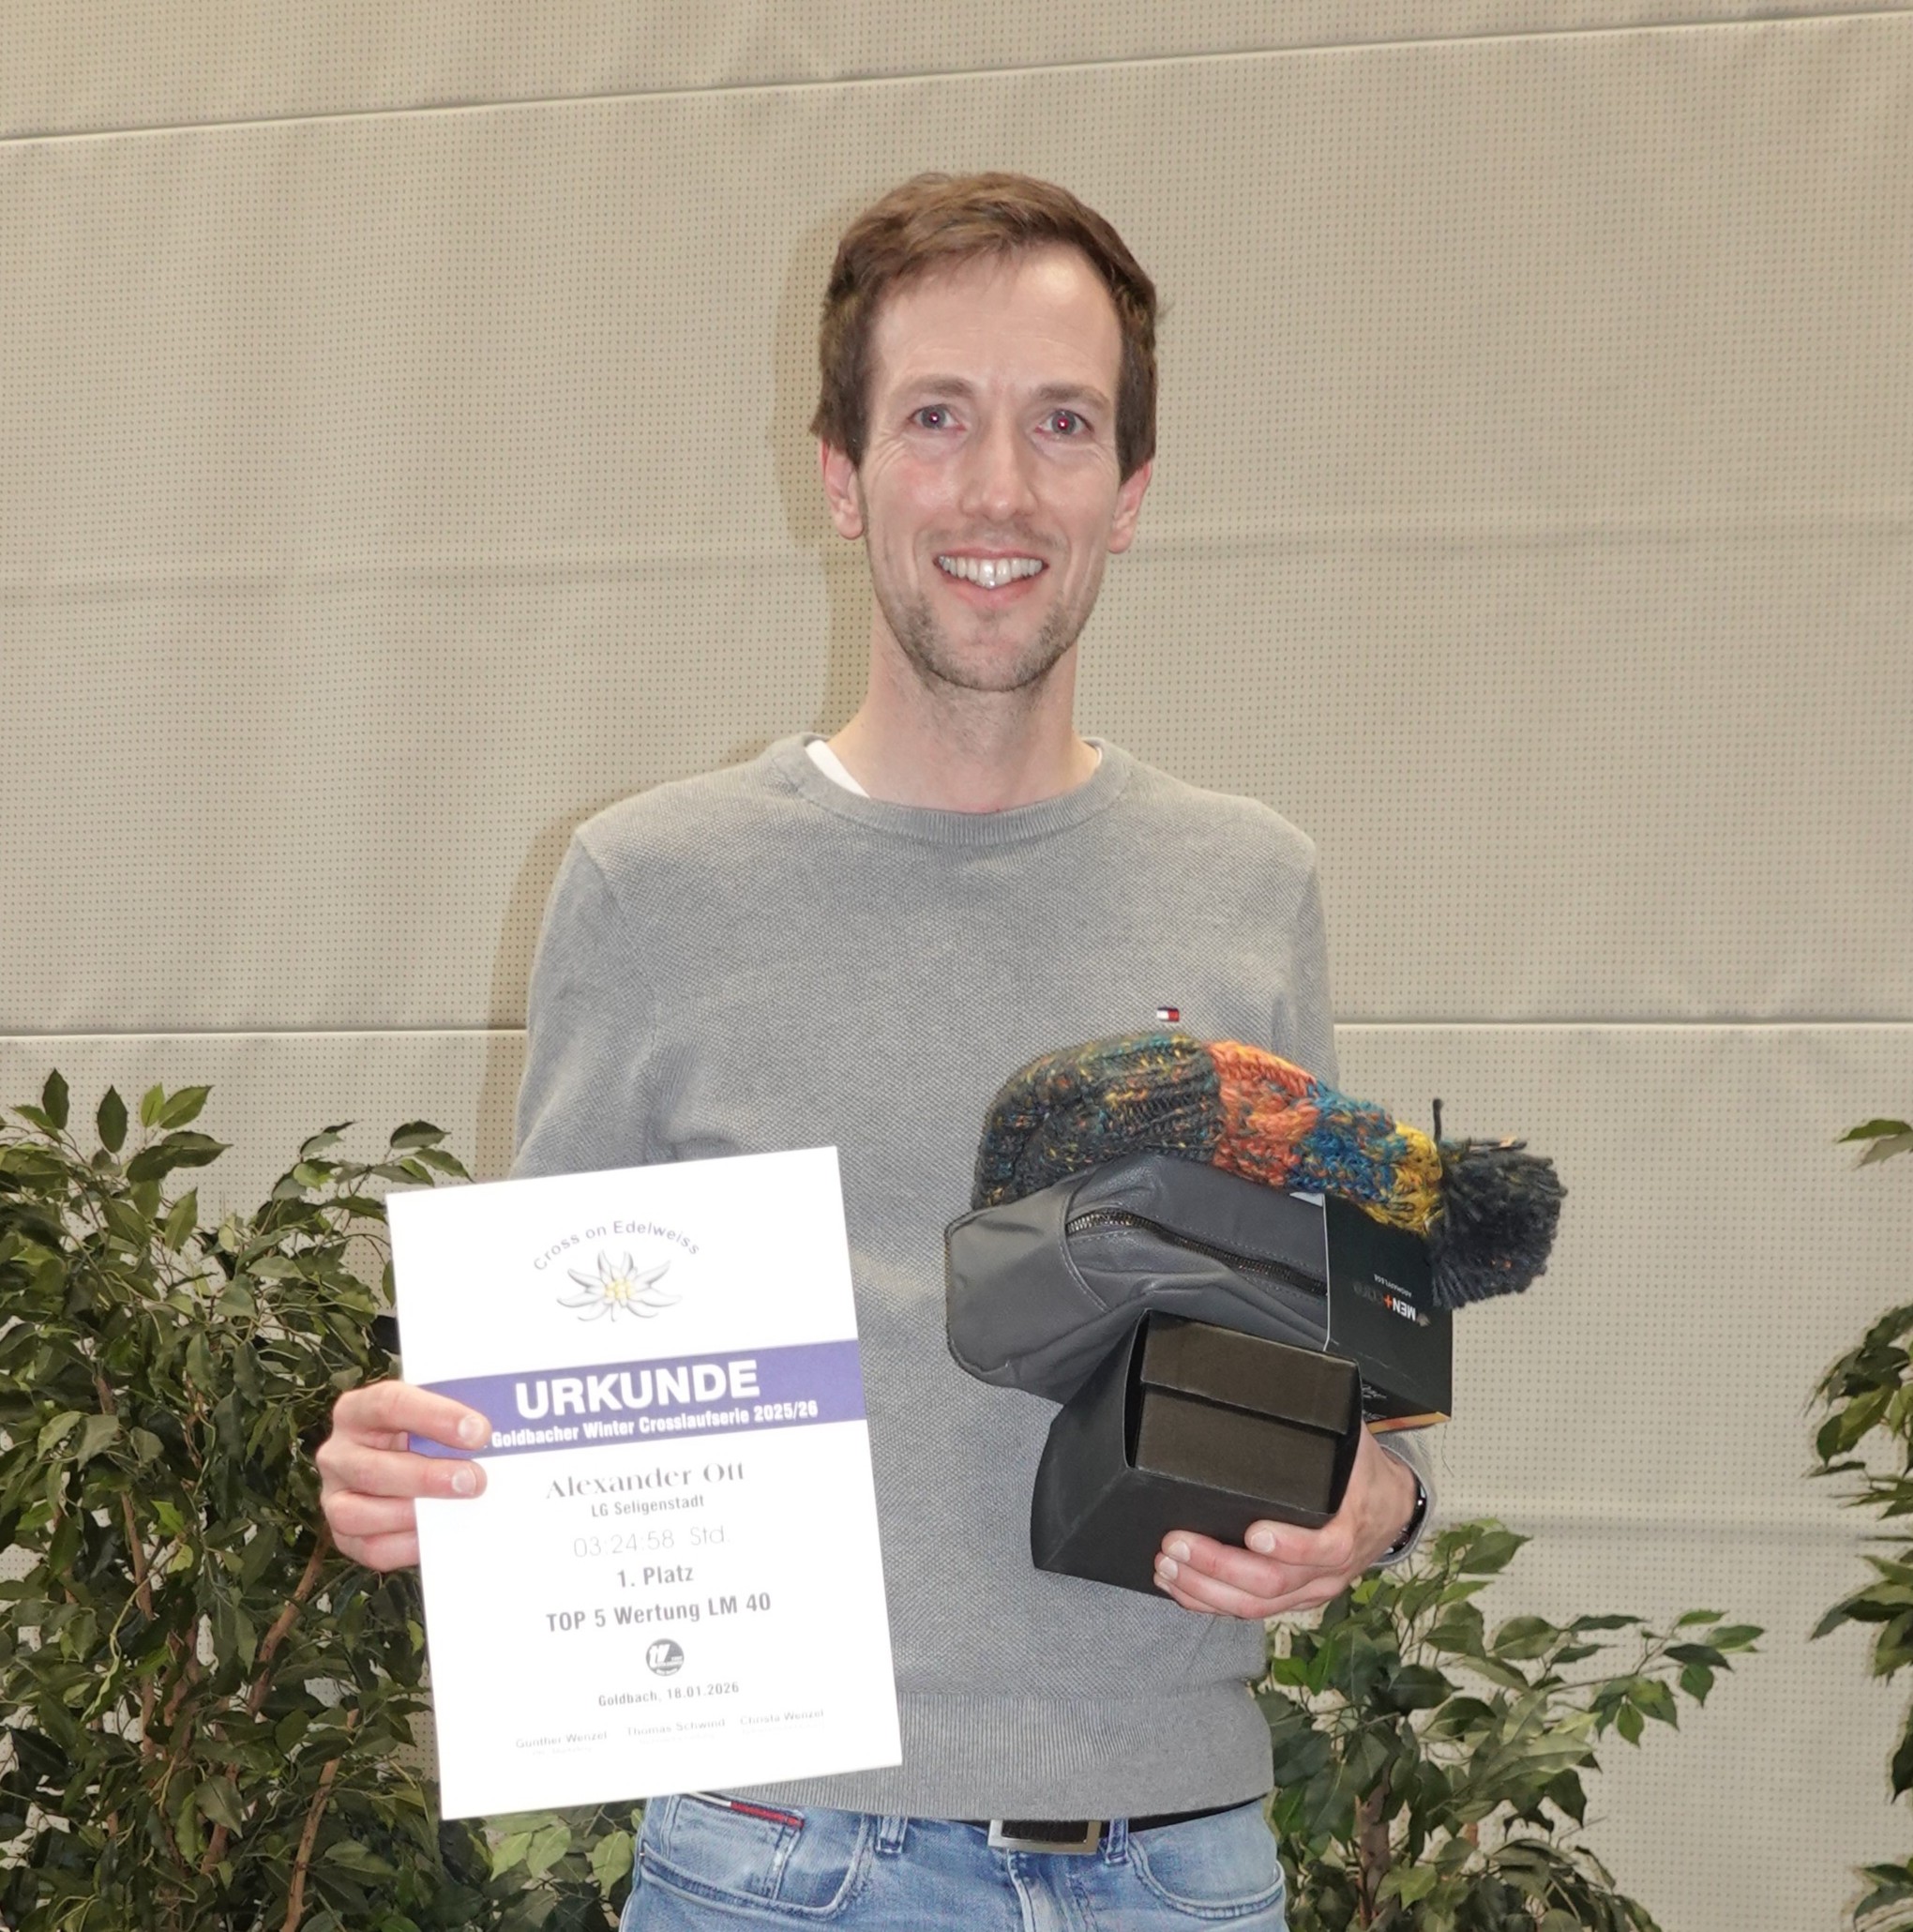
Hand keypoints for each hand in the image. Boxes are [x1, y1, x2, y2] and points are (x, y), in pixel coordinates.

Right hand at [315, 1380, 491, 1570]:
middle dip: (428, 1477)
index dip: (435, 1416)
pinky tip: (437, 1534)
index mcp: (357, 1410)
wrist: (406, 1468)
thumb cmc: (424, 1435)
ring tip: (456, 1508)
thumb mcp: (433, 1415)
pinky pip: (370, 1549)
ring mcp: (334, 1497)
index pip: (389, 1403)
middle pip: (373, 1468)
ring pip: (359, 1513)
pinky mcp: (343, 1536)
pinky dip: (406, 1546)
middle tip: (474, 1480)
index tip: (478, 1431)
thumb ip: (454, 1419)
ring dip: (413, 1513)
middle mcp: (337, 1453)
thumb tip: (490, 1434)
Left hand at [1153, 1427, 1418, 1619]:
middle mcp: (1330, 1568)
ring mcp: (1311, 1587)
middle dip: (1219, 1565)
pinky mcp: (1293, 1597)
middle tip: (1178, 1542)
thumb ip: (1320, 1421)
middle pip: (1274, 1581)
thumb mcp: (1351, 1441)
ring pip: (1257, 1604)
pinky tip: (1179, 1586)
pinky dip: (1210, 1601)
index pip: (1325, 1546)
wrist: (1390, 1507)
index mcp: (1350, 1525)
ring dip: (1205, 1588)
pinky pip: (1251, 1610)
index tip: (1254, 1532)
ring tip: (1167, 1565)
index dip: (1291, 1545)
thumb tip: (1272, 1385)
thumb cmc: (1362, 1471)